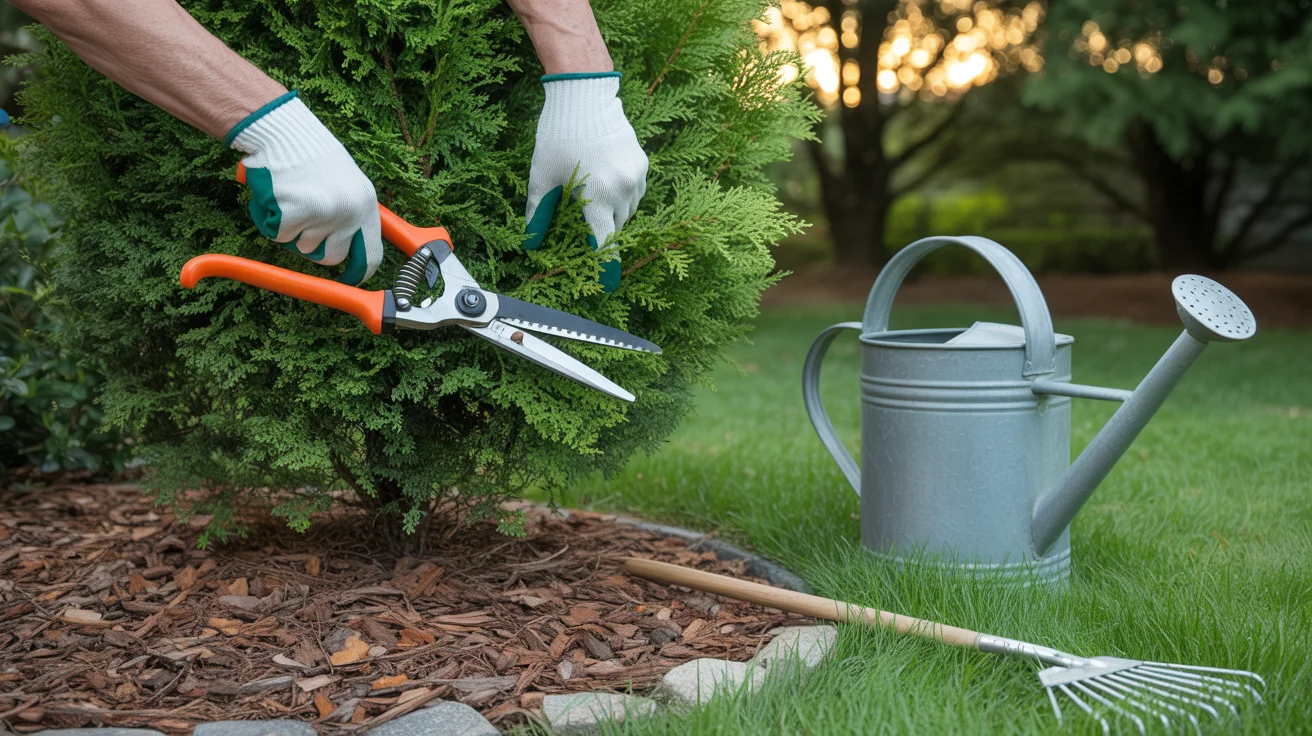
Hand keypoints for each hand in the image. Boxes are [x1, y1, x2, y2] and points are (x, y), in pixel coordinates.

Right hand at [227, 92, 382, 284]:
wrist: (283, 131)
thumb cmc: (312, 155)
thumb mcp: (347, 183)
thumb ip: (352, 214)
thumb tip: (351, 251)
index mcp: (365, 205)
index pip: (372, 256)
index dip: (359, 273)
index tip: (349, 280)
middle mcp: (349, 212)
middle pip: (331, 257)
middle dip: (313, 246)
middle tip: (302, 220)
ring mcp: (323, 214)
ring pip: (302, 247)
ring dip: (291, 229)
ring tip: (291, 197)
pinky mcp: (295, 214)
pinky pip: (280, 236)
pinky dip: (272, 221)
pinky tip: (276, 196)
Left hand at [524, 73, 647, 291]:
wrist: (584, 95)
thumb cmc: (559, 135)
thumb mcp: (542, 177)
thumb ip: (538, 213)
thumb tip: (531, 242)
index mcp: (598, 198)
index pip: (604, 243)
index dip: (603, 264)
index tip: (606, 283)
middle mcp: (624, 190)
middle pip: (616, 227)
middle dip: (601, 229)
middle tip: (582, 221)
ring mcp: (637, 176)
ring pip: (629, 210)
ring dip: (613, 212)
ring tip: (592, 196)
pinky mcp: (643, 163)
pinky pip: (636, 191)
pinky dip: (622, 194)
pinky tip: (605, 180)